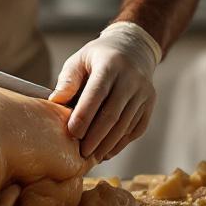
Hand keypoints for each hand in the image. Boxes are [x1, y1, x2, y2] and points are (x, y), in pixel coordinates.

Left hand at [50, 21, 160, 160]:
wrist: (134, 49)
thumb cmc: (98, 57)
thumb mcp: (80, 59)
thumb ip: (68, 80)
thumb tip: (55, 101)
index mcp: (110, 64)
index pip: (97, 94)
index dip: (84, 115)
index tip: (72, 133)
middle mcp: (131, 78)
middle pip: (112, 114)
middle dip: (96, 136)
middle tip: (81, 153)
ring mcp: (143, 92)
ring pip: (125, 124)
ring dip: (108, 144)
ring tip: (92, 156)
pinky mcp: (150, 103)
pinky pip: (137, 128)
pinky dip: (122, 143)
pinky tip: (108, 151)